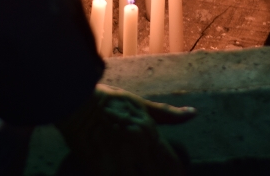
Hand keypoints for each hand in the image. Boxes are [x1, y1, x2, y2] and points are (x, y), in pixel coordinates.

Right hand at [57, 84, 195, 175]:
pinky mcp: (98, 170)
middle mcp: (136, 150)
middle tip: (147, 171)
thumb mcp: (139, 104)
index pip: (172, 166)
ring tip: (132, 172)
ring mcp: (117, 161)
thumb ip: (166, 114)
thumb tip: (194, 114)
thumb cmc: (108, 100)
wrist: (74, 102)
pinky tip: (116, 173)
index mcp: (148, 134)